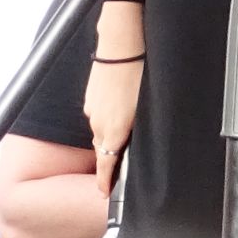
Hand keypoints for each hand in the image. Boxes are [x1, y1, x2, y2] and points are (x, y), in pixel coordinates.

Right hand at [84, 52, 142, 197]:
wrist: (122, 45)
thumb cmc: (138, 73)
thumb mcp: (146, 106)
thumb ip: (137, 130)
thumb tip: (134, 142)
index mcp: (114, 130)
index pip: (105, 164)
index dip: (104, 181)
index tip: (103, 193)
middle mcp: (99, 123)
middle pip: (103, 149)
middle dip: (111, 156)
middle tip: (120, 161)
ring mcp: (92, 109)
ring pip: (101, 130)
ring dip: (110, 133)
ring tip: (127, 123)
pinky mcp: (90, 97)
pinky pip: (98, 115)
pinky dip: (107, 116)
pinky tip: (120, 105)